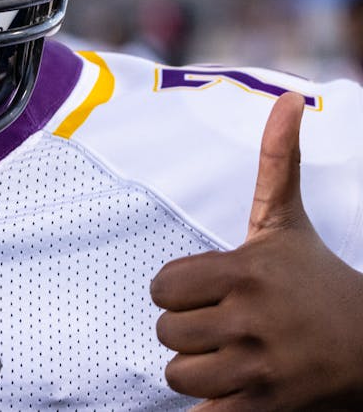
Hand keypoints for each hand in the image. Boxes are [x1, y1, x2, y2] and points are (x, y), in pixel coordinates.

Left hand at [151, 92, 362, 410]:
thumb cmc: (317, 281)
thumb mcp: (289, 222)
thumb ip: (277, 161)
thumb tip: (288, 98)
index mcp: (244, 271)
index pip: (162, 288)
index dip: (178, 293)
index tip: (207, 292)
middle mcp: (250, 318)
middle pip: (166, 334)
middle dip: (188, 333)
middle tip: (223, 327)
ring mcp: (260, 366)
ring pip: (179, 375)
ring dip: (198, 372)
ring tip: (230, 357)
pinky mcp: (268, 406)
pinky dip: (211, 407)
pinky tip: (235, 391)